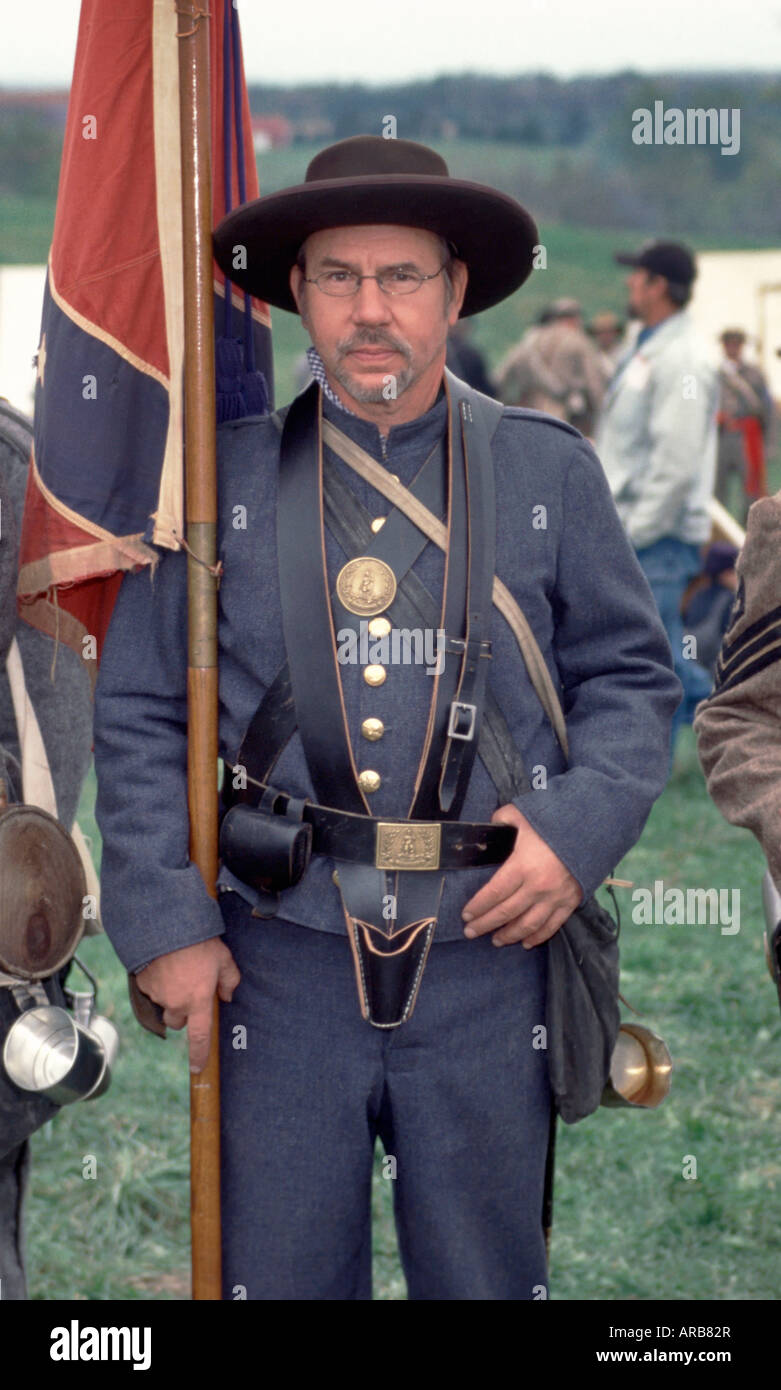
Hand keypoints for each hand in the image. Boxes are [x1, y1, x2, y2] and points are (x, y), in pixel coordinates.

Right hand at [135, 938, 240, 1071]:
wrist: (167, 926)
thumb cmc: (200, 942)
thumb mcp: (223, 958)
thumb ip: (229, 980)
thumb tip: (227, 995)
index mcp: (198, 1000)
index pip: (199, 1036)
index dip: (199, 1054)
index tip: (197, 1068)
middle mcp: (176, 1003)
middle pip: (178, 1021)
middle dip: (184, 1012)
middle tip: (191, 990)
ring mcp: (158, 994)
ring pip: (164, 1006)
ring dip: (170, 997)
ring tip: (177, 973)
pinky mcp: (143, 984)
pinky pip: (151, 991)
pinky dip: (158, 984)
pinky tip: (165, 966)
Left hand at [461, 803, 581, 947]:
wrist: (593, 830)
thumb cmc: (554, 822)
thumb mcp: (523, 814)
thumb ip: (502, 820)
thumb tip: (490, 825)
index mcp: (523, 865)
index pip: (494, 892)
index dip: (478, 906)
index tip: (466, 914)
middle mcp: (537, 886)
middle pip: (506, 912)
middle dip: (485, 924)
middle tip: (470, 932)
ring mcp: (555, 897)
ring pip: (528, 924)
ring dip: (510, 935)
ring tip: (496, 941)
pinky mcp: (570, 902)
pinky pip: (552, 925)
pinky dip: (538, 937)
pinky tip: (526, 943)